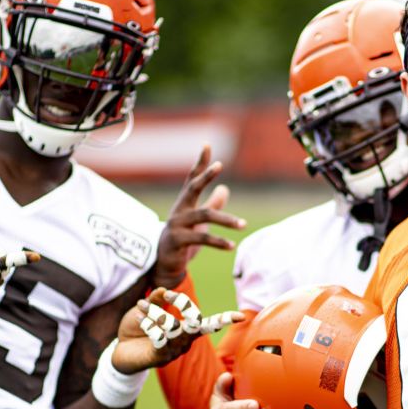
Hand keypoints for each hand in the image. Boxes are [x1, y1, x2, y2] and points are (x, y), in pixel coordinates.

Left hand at [111, 287, 243, 373]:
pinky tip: (138, 316)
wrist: (122, 353)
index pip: (211, 324)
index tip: (239, 315)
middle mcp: (185, 341)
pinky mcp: (159, 357)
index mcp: (188, 330)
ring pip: (173, 326)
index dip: (226, 320)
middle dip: (184, 306)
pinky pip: (159, 337)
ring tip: (140, 305)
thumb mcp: (147, 310)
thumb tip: (163, 289)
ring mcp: (173, 351)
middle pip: (197, 323)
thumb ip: (156, 300)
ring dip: (156, 312)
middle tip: (167, 295)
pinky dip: (148, 323)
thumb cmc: (138, 330)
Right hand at [154, 145, 246, 287]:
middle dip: (205, 176)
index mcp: (185, 203)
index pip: (192, 179)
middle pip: (192, 188)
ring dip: (225, 220)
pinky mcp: (178, 241)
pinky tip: (231, 245)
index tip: (207, 145)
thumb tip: (224, 189)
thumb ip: (211, 205)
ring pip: (203, 216)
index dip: (200, 163)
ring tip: (243, 224)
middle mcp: (179, 210)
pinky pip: (201, 239)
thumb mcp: (199, 222)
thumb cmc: (183, 239)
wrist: (164, 264)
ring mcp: (177, 225)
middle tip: (219, 165)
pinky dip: (218, 242)